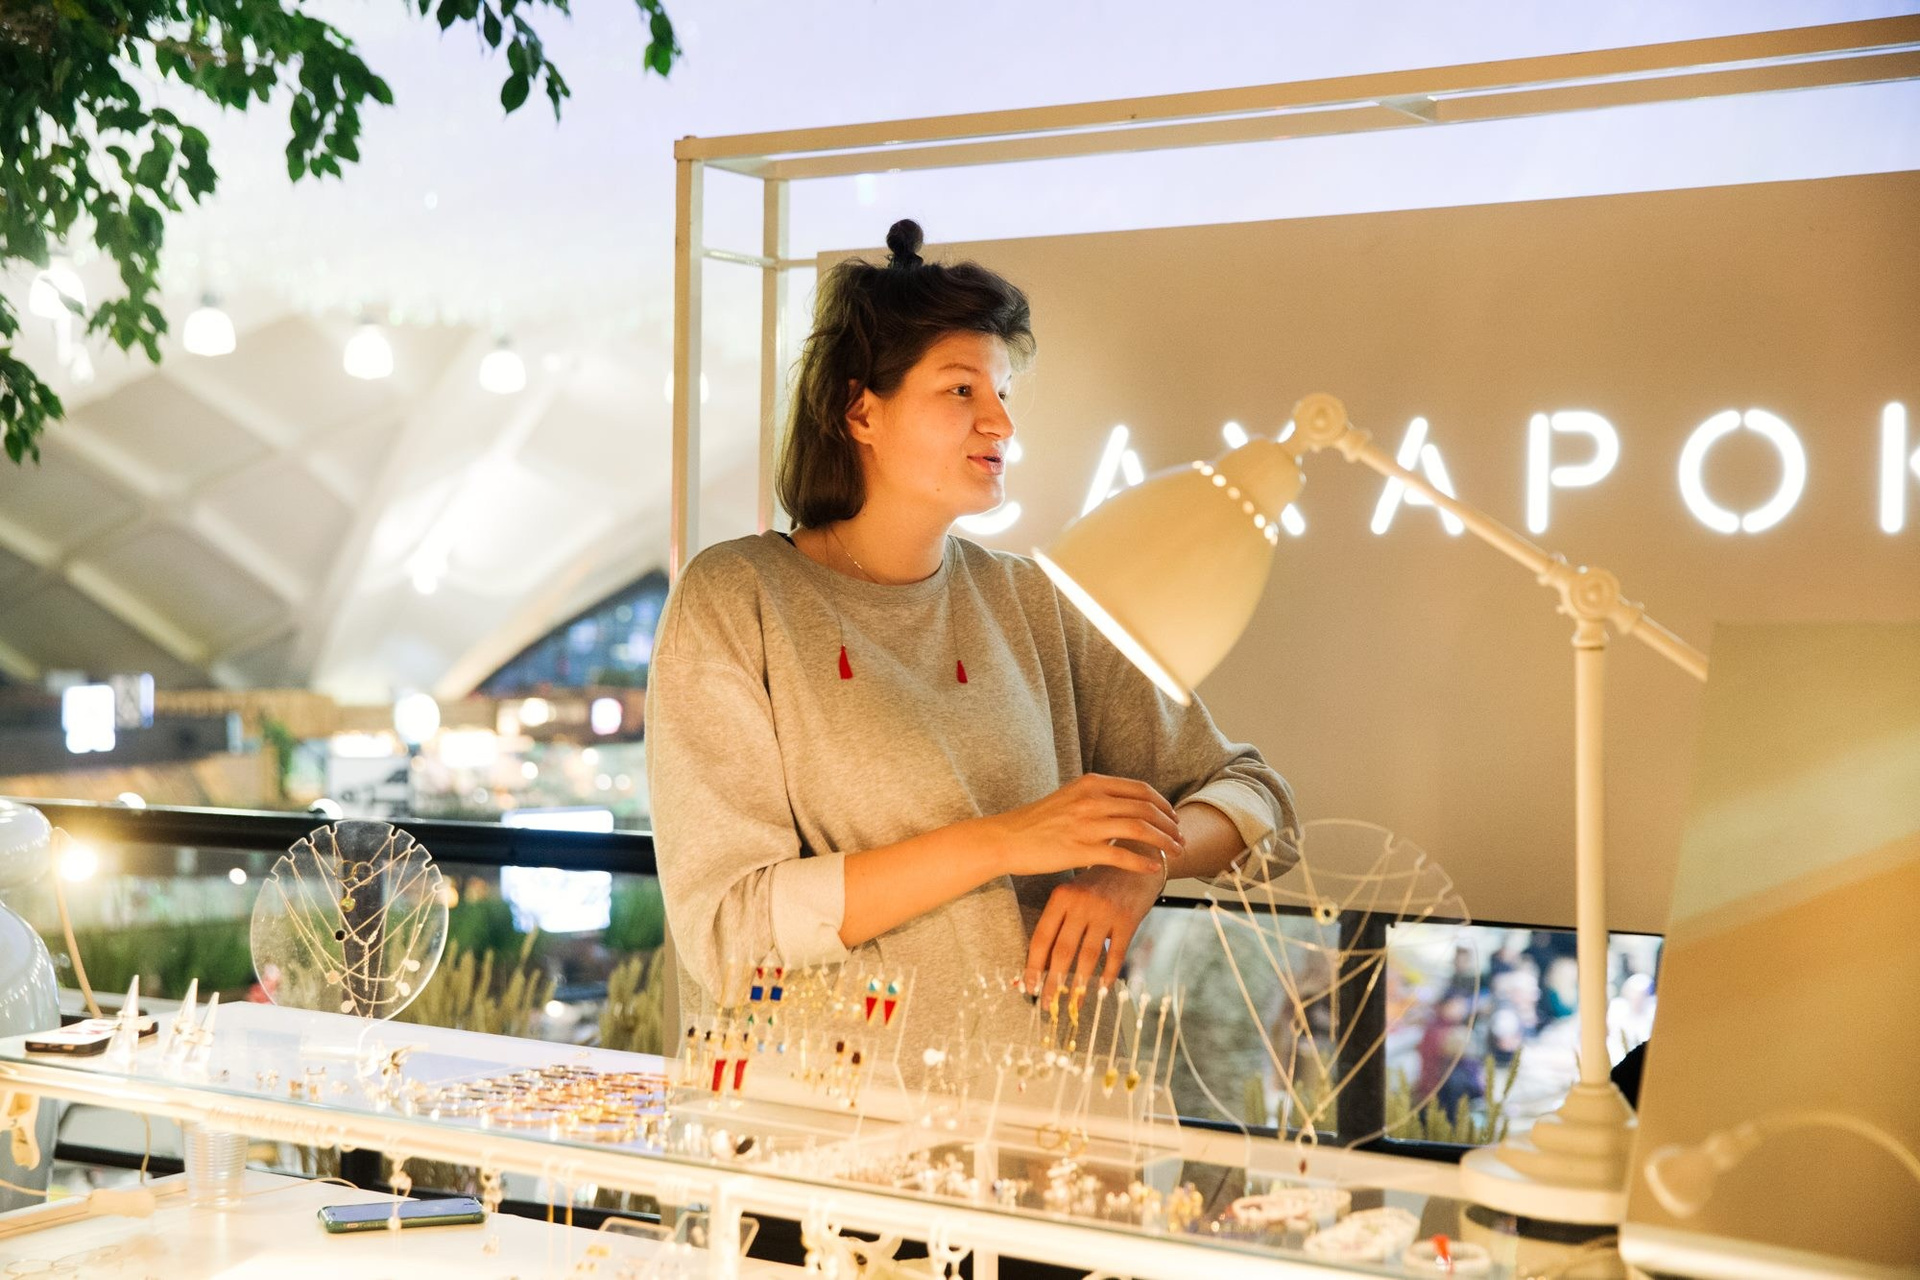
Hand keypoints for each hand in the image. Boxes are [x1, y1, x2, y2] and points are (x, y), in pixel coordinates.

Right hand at [973, 773, 1181, 879]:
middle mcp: (1092, 800)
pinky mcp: (1080, 850)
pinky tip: (1153, 869)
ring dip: (1164, 842)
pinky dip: (1142, 862)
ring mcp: (1086, 824)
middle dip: (1170, 825)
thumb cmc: (1037, 821)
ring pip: (1139, 829)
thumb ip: (1098, 798)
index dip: (1163, 805)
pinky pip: (1121, 855)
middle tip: (1181, 839)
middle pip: (1146, 808)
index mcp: (1092, 784)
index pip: (1141, 790)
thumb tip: (1126, 806)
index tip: (1173, 819)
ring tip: (1175, 853)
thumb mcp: (1070, 797)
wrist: (1006, 838)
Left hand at [1024, 858, 1165, 997]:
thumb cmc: (1098, 884)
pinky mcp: (1128, 919)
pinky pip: (1116, 953)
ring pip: (1088, 956)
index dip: (1033, 966)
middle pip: (1062, 951)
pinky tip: (1102, 989)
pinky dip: (1108, 974)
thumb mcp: (1074, 894)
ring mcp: (1105, 911)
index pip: (1041, 937)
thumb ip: (1059, 923)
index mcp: (1061, 896)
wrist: (1136, 860)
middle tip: (1048, 1004)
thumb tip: (1041, 963)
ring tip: (1074, 1004)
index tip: (1029, 987)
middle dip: (1053, 982)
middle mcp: (1081, 903)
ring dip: (1080, 985)